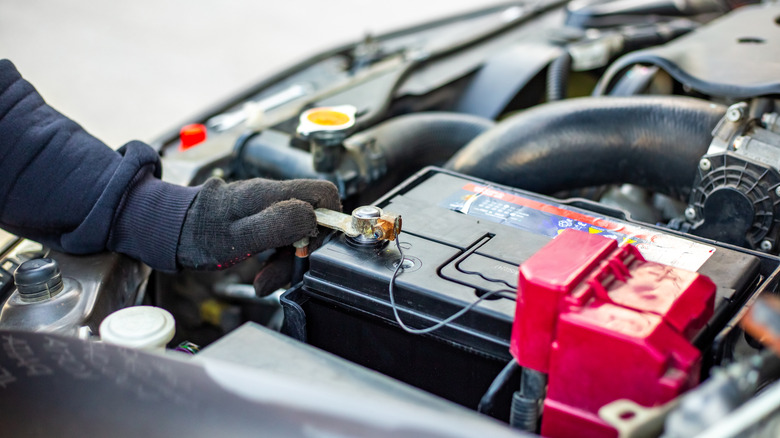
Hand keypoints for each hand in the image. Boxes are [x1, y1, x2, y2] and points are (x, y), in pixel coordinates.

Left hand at [176, 177, 339, 269]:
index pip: (324, 193)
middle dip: (307, 250)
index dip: (330, 221)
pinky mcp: (263, 220)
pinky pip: (284, 238)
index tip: (314, 248)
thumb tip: (312, 217)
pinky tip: (264, 273)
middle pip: (315, 217)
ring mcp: (269, 207)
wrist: (170, 229)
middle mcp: (274, 196)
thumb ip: (276, 224)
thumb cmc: (198, 233)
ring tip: (268, 279)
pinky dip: (279, 260)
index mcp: (271, 194)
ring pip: (301, 231)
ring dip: (291, 260)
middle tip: (286, 273)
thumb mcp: (237, 235)